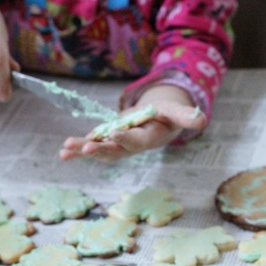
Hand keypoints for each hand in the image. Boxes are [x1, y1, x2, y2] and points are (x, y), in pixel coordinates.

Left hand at [59, 85, 206, 162]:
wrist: (157, 123)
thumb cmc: (167, 116)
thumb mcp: (177, 113)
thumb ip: (187, 116)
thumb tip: (203, 119)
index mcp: (148, 138)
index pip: (137, 140)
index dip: (126, 138)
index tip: (114, 134)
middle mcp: (131, 146)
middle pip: (115, 150)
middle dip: (99, 150)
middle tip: (84, 149)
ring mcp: (117, 145)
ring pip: (99, 150)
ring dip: (82, 151)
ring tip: (65, 150)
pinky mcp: (107, 142)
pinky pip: (91, 147)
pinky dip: (76, 150)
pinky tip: (62, 152)